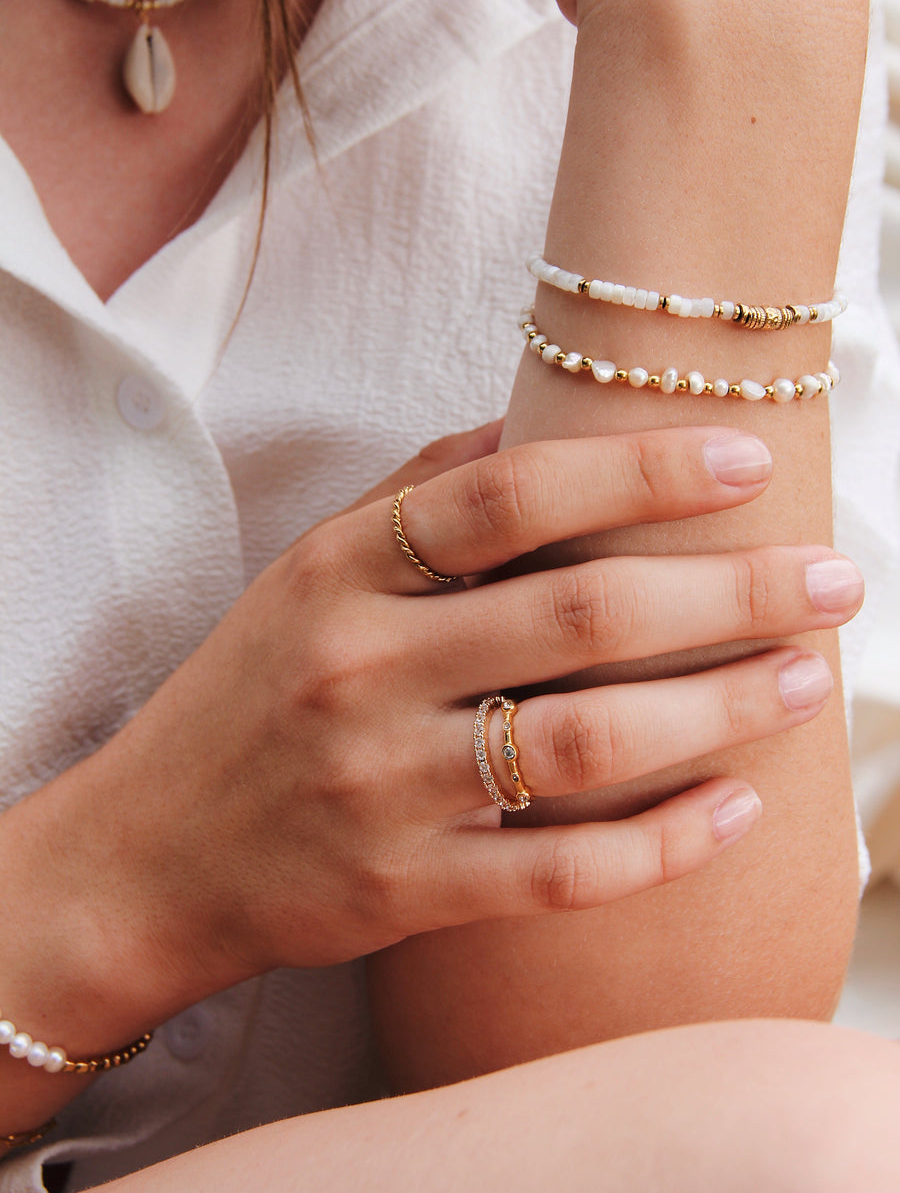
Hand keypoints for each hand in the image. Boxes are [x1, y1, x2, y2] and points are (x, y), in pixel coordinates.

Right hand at [1, 425, 861, 1047]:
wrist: (150, 852)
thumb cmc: (252, 692)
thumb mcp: (308, 570)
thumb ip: (417, 496)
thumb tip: (535, 427)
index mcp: (342, 570)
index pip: (510, 494)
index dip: (640, 468)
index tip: (750, 458)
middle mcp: (361, 667)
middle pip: (579, 615)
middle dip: (730, 591)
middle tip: (835, 577)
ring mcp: (382, 787)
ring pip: (586, 746)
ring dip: (720, 710)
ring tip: (809, 680)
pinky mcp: (402, 891)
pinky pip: (559, 874)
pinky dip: (662, 844)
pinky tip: (740, 810)